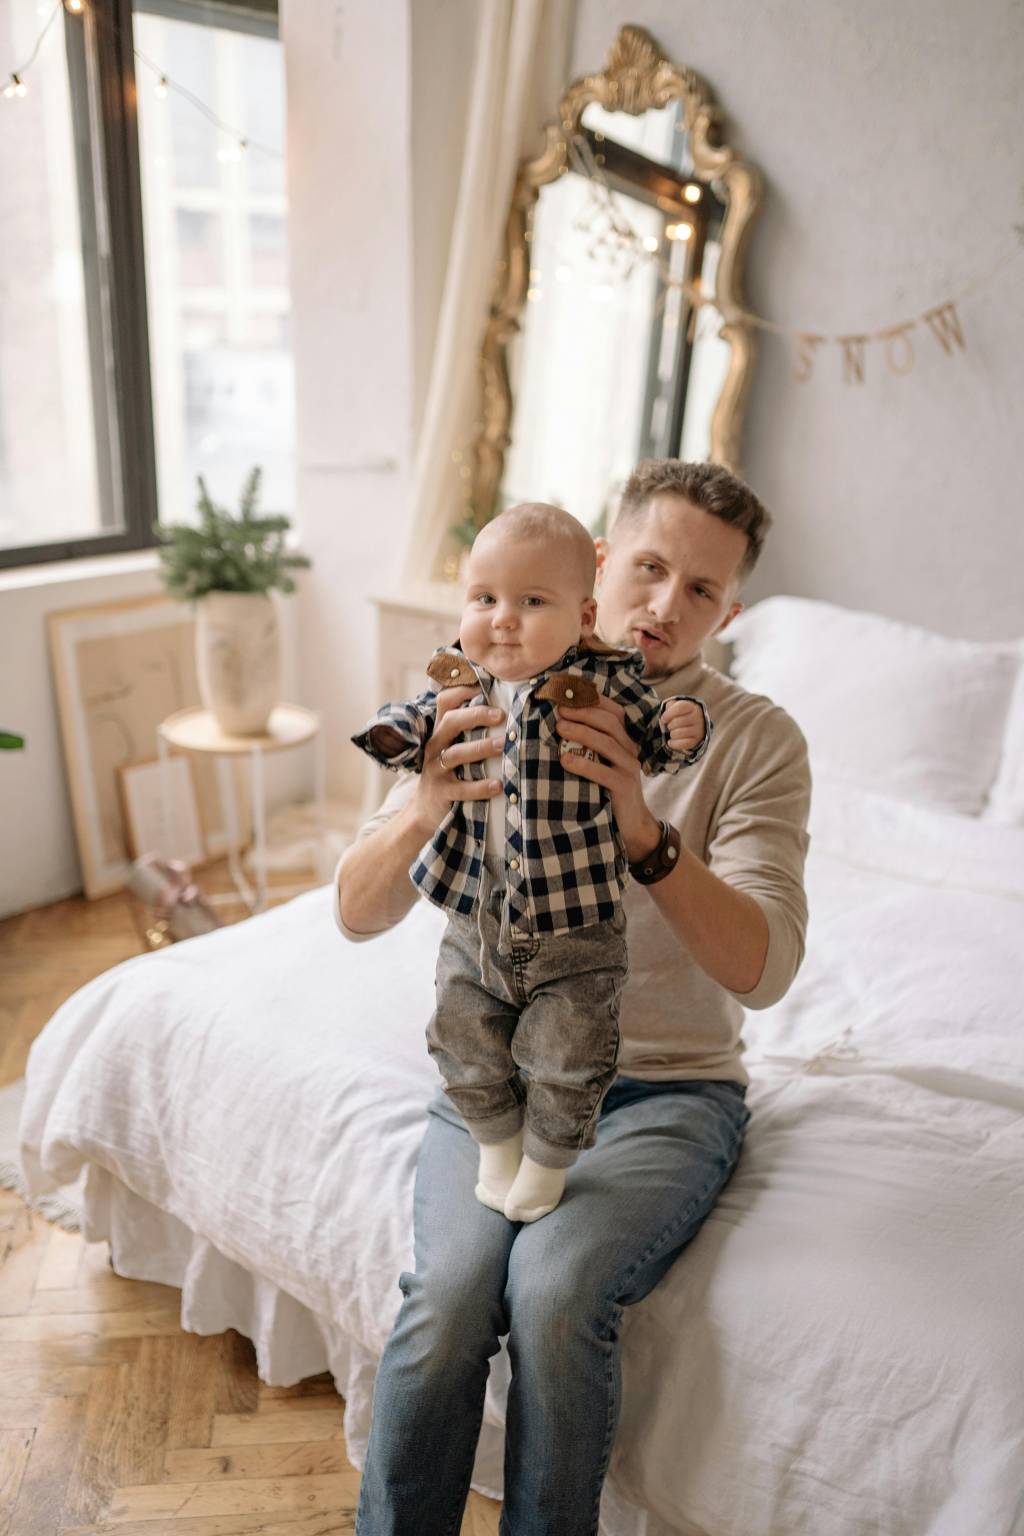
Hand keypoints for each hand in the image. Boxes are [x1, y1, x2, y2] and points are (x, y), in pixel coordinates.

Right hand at [409, 686, 504, 834]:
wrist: (424, 810)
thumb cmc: (448, 773)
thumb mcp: (452, 748)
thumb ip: (469, 730)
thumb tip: (505, 708)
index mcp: (440, 732)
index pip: (445, 702)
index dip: (462, 691)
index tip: (485, 686)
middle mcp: (435, 746)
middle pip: (450, 722)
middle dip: (475, 715)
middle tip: (501, 715)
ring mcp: (436, 770)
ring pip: (455, 754)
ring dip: (480, 748)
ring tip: (502, 745)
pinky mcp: (442, 793)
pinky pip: (461, 789)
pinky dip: (480, 787)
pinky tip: (498, 785)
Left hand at [555, 695, 661, 862]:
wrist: (632, 824)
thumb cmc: (610, 791)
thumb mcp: (603, 764)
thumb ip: (590, 747)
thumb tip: (559, 726)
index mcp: (625, 742)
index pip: (614, 713)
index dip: (594, 702)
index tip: (569, 696)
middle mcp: (630, 751)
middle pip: (609, 724)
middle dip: (584, 713)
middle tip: (559, 710)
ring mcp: (629, 769)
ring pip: (607, 744)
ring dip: (581, 732)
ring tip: (559, 727)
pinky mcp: (624, 788)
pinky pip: (604, 773)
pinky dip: (583, 765)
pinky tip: (565, 760)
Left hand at [662, 698, 705, 753]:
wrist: (695, 724)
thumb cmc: (682, 714)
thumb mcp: (676, 706)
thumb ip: (669, 708)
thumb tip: (664, 719)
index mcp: (692, 707)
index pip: (679, 708)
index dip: (668, 714)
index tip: (663, 719)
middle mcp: (697, 718)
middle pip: (676, 722)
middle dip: (669, 725)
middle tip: (670, 726)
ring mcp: (698, 730)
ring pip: (677, 734)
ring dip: (671, 734)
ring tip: (673, 732)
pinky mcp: (696, 741)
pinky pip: (681, 744)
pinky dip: (673, 743)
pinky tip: (671, 741)